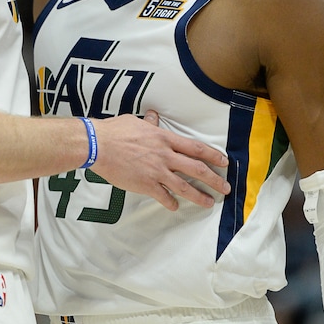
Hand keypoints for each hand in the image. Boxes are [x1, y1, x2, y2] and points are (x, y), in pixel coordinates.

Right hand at [92, 109, 229, 211]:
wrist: (98, 145)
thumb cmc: (115, 131)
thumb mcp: (136, 122)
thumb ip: (149, 123)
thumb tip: (154, 117)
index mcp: (165, 139)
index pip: (196, 148)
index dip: (213, 155)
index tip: (224, 162)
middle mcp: (165, 155)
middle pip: (197, 169)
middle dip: (214, 180)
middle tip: (225, 188)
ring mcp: (157, 171)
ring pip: (184, 186)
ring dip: (199, 196)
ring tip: (209, 203)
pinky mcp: (145, 184)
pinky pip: (163, 196)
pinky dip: (171, 203)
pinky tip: (175, 207)